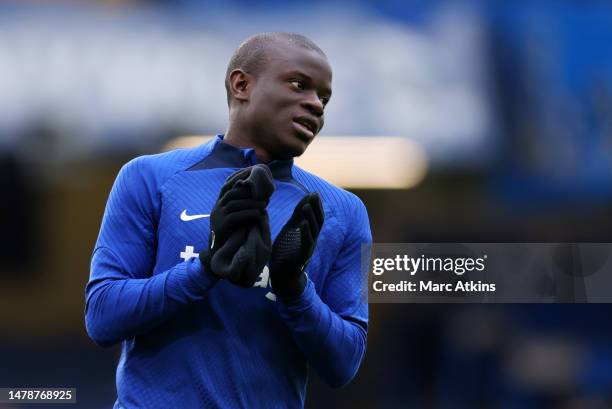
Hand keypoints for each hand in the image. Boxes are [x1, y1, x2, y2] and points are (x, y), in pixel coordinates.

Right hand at [200, 164, 274, 286]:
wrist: (221, 255)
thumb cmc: (234, 235)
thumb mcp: (238, 217)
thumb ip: (245, 206)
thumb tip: (262, 194)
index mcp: (220, 203)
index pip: (227, 185)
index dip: (239, 176)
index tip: (253, 171)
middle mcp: (216, 208)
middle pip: (231, 192)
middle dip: (248, 190)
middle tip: (263, 191)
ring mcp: (217, 217)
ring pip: (234, 203)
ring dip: (251, 202)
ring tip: (265, 204)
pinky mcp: (220, 227)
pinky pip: (235, 216)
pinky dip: (248, 213)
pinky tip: (259, 213)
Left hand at [269, 193, 323, 298]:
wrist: (282, 274)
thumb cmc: (286, 251)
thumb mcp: (291, 230)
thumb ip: (296, 218)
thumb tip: (303, 202)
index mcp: (308, 232)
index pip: (315, 215)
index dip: (315, 205)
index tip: (313, 193)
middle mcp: (312, 238)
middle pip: (318, 220)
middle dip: (316, 208)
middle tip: (314, 195)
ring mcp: (309, 247)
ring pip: (314, 230)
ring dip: (310, 217)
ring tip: (306, 205)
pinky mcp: (303, 255)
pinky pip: (307, 242)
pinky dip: (306, 232)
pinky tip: (303, 223)